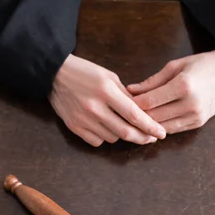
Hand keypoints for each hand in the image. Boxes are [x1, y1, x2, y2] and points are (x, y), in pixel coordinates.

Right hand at [49, 55, 166, 146]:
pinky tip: (104, 126)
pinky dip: (105, 137)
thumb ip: (126, 95)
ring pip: (113, 138)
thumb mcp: (109, 77)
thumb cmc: (85, 72)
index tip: (161, 133)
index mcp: (106, 91)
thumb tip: (142, 114)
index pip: (134, 115)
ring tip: (121, 124)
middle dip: (142, 138)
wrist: (53, 74)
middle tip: (151, 138)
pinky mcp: (74, 127)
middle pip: (125, 132)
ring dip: (122, 135)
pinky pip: (97, 141)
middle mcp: (95, 107)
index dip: (150, 127)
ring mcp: (83, 119)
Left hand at [128, 48, 214, 133]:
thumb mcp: (175, 66)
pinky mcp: (198, 124)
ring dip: (147, 126)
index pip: (149, 102)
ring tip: (133, 121)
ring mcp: (195, 116)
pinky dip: (160, 128)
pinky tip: (150, 124)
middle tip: (122, 114)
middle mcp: (190, 104)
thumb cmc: (200, 65)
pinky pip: (173, 130)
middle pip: (154, 117)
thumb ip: (152, 81)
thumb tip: (130, 90)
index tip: (120, 103)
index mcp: (183, 85)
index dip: (132, 104)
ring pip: (162, 127)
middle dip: (136, 117)